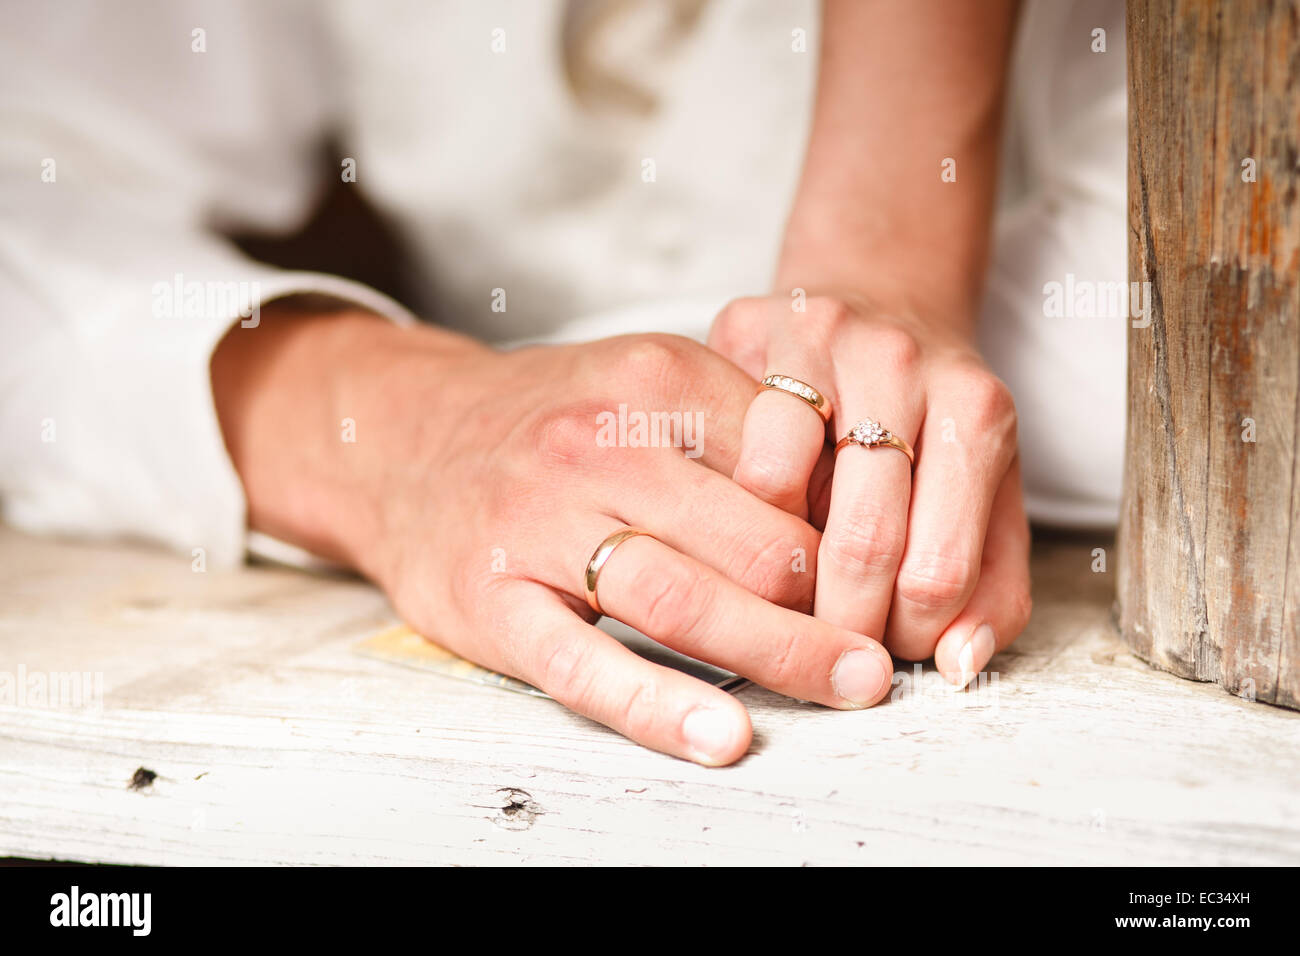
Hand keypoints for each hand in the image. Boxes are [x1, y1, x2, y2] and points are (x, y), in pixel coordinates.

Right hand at [213, 308, 895, 765]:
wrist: (405, 439)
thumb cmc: (551, 420)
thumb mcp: (646, 378)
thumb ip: (738, 422)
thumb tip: (844, 500)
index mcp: (654, 381)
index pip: (790, 459)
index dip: (844, 519)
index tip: (871, 568)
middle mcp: (600, 445)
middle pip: (753, 538)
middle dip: (832, 602)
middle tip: (878, 647)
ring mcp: (542, 525)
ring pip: (684, 600)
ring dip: (781, 653)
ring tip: (849, 686)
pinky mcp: (496, 602)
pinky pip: (585, 664)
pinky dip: (657, 706)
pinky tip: (720, 737)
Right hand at [708, 293, 1030, 684]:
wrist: (883, 299)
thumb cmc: (931, 418)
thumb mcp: (991, 498)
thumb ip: (994, 589)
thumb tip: (959, 662)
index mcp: (976, 414)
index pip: (940, 572)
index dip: (905, 638)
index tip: (887, 648)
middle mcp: (904, 365)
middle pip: (864, 543)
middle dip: (837, 624)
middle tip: (828, 644)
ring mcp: (824, 340)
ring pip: (784, 496)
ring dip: (776, 568)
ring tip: (790, 584)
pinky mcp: (752, 325)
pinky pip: (728, 449)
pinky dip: (740, 504)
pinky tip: (757, 514)